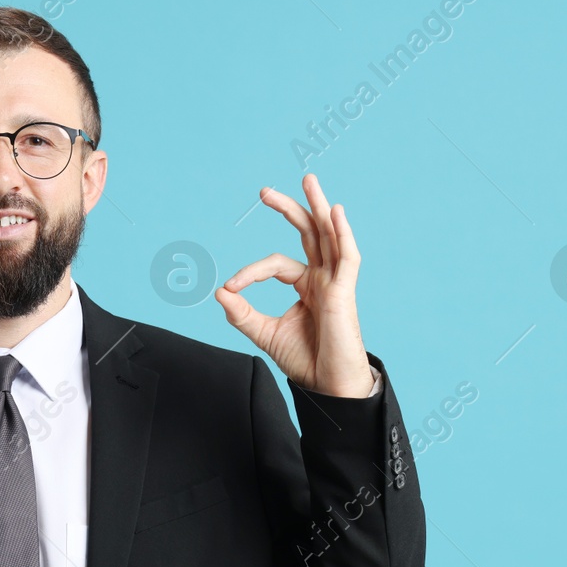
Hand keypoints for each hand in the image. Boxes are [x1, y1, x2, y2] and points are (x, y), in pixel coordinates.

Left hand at [215, 173, 372, 397]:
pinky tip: (334, 212)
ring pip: (329, 236)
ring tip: (307, 180)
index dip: (250, 272)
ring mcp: (336, 283)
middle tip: (264, 191)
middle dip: (288, 209)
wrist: (327, 386)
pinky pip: (347, 257)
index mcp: (306, 285)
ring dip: (318, 206)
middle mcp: (323, 278)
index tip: (231, 287)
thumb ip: (242, 314)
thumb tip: (219, 291)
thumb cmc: (305, 361)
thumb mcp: (264, 334)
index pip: (275, 264)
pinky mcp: (345, 292)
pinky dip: (342, 233)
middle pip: (308, 233)